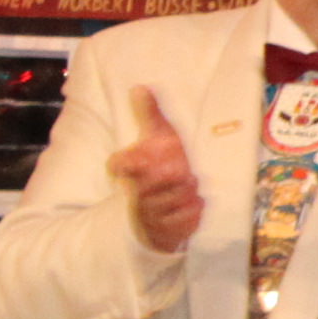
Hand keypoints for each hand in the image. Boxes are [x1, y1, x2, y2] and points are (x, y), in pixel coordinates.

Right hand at [116, 88, 203, 255]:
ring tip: (189, 184)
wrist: (165, 211)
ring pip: (170, 201)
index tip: (128, 163)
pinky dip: (193, 211)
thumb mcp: (158, 139)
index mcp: (135, 172)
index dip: (124, 163)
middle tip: (180, 170)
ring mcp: (153, 215)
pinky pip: (184, 220)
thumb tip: (141, 87)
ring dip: (184, 193)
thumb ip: (150, 114)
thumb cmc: (162, 169)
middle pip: (150, 184)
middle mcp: (140, 194)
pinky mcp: (168, 231)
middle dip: (168, 176)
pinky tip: (197, 202)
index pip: (120, 165)